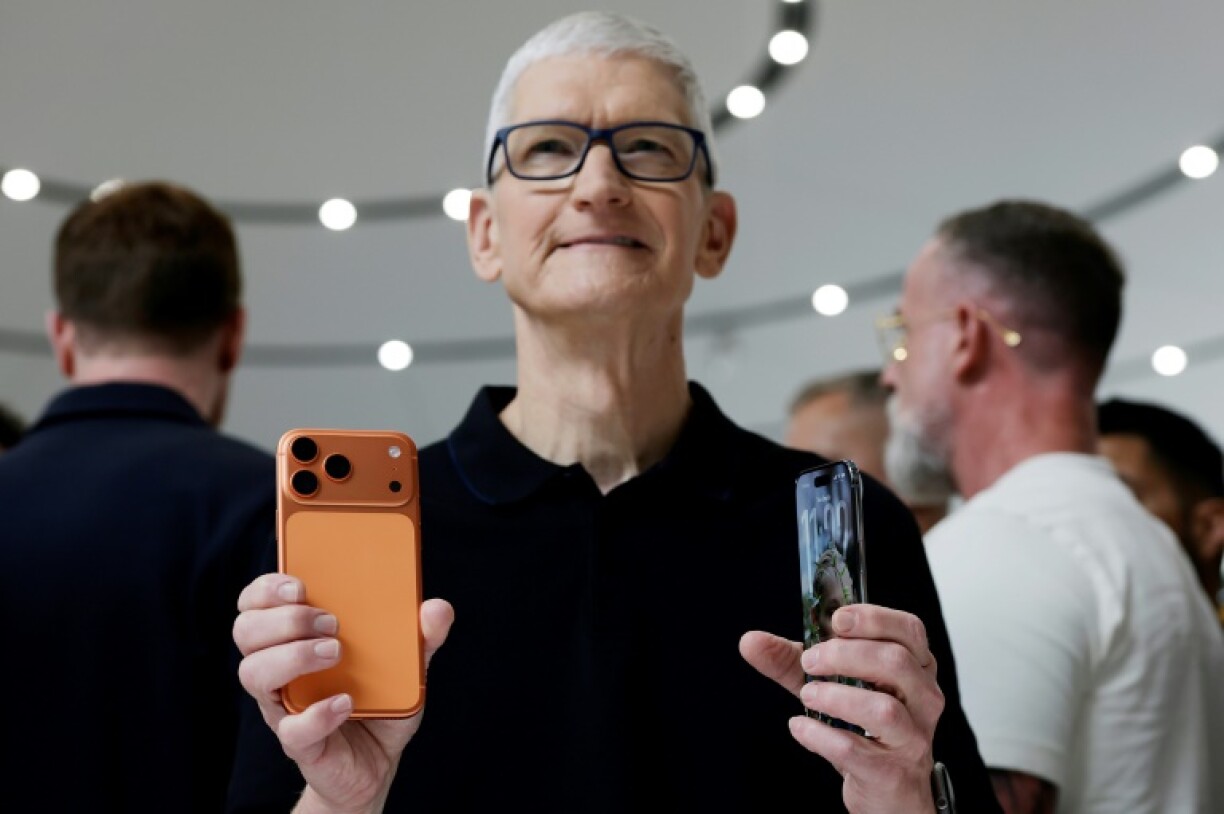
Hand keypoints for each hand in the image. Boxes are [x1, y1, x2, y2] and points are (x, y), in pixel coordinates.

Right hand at [233, 573, 453, 813]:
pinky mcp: (300, 743)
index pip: (256, 603)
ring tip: (335, 652)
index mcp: (295, 639)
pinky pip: (291, 729)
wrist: (377, 763)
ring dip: (292, 656)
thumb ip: (421, 636)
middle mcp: (279, 669)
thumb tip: (437, 608)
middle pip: (246, 631)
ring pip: (253, 674)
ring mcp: (284, 707)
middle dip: (285, 618)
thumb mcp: (405, 665)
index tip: (300, 585)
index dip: (267, 589)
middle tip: (331, 623)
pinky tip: (345, 702)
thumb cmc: (379, 702)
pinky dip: (318, 714)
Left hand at [740, 604, 942, 813]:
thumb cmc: (866, 727)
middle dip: (845, 655)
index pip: (909, 630)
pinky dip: (821, 735)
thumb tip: (750, 641)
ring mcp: (912, 738)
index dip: (874, 619)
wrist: (888, 789)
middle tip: (810, 661)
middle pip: (895, 662)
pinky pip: (855, 749)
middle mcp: (923, 699)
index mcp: (916, 667)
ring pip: (883, 709)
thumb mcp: (829, 684)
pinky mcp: (891, 772)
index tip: (836, 620)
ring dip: (836, 696)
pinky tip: (800, 727)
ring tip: (807, 694)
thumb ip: (790, 660)